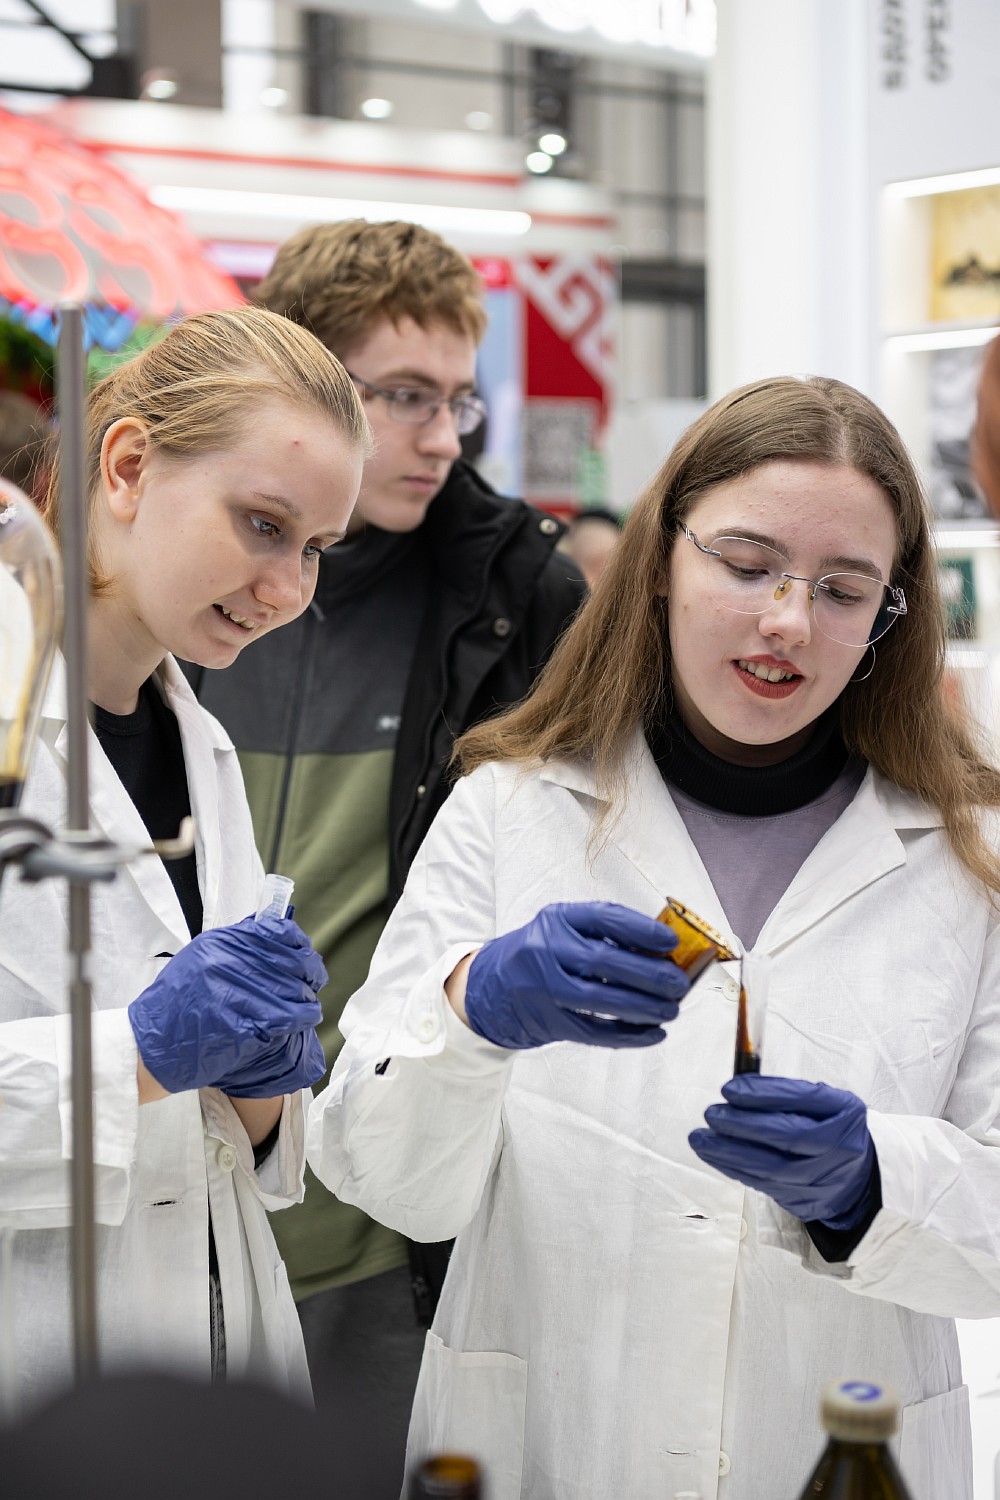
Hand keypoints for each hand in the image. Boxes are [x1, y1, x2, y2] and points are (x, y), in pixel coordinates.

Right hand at [128, 915, 326, 1094]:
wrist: (150, 1046)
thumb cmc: (174, 1005)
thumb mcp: (197, 960)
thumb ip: (233, 944)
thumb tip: (272, 928)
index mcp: (219, 944)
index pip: (276, 932)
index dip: (298, 942)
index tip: (305, 951)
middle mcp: (228, 964)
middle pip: (290, 961)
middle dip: (310, 971)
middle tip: (315, 979)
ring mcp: (235, 995)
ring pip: (293, 990)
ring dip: (307, 998)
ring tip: (309, 1004)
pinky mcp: (242, 1026)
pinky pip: (287, 1018)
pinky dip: (301, 1018)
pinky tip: (304, 1019)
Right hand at [464, 900, 688, 1049]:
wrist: (491, 985)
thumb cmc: (541, 952)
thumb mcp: (564, 929)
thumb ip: (605, 935)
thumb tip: (663, 952)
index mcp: (557, 919)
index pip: (603, 917)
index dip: (642, 930)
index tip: (671, 942)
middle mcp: (545, 950)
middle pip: (604, 962)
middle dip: (649, 974)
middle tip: (679, 983)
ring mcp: (543, 988)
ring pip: (599, 1001)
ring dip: (643, 1008)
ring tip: (672, 1010)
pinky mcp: (548, 1021)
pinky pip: (593, 1032)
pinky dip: (628, 1035)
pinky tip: (653, 1034)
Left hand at [688, 1075, 877, 1228]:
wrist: (858, 1177)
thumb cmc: (831, 1128)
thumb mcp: (825, 1102)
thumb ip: (787, 1092)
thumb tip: (739, 1087)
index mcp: (845, 1113)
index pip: (804, 1100)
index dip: (764, 1094)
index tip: (730, 1089)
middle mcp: (838, 1147)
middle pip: (787, 1136)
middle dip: (743, 1125)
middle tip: (712, 1113)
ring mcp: (821, 1178)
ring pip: (770, 1167)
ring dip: (728, 1152)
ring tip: (699, 1137)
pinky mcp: (802, 1200)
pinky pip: (762, 1183)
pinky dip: (732, 1168)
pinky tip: (712, 1154)